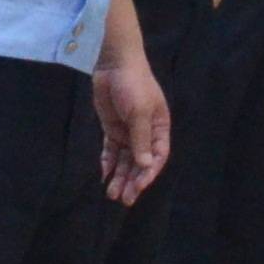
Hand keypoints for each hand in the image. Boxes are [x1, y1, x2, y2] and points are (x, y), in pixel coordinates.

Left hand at [96, 49, 172, 204]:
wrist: (113, 64)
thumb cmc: (133, 85)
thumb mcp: (139, 112)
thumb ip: (141, 139)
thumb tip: (146, 166)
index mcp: (159, 127)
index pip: (158, 156)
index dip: (149, 173)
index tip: (139, 186)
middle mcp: (145, 132)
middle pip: (140, 162)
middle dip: (133, 180)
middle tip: (124, 199)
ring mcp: (128, 131)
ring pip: (126, 160)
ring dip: (120, 176)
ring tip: (112, 194)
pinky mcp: (112, 129)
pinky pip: (112, 151)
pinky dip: (108, 164)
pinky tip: (104, 176)